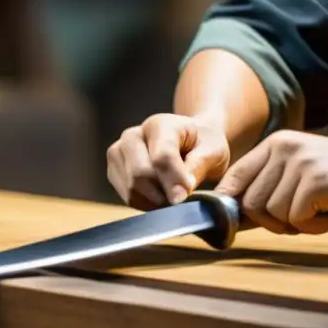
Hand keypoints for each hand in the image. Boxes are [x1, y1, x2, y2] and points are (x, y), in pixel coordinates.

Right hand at [107, 113, 230, 210]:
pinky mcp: (114, 171)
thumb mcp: (213, 150)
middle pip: (140, 174)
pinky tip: (162, 196)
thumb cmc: (204, 144)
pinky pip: (127, 197)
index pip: (161, 156)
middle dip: (163, 192)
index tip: (184, 197)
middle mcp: (133, 135)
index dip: (173, 180)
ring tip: (174, 195)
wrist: (191, 141)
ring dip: (155, 200)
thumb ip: (198, 167)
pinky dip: (146, 203)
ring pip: (131, 188)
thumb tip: (179, 194)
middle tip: (183, 198)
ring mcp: (119, 152)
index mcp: (160, 124)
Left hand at [214, 130, 327, 235]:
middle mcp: (283, 148)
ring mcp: (300, 163)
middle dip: (271, 223)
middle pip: (251, 203)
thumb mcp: (299, 172)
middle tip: (300, 220)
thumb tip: (232, 217)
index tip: (238, 223)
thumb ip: (270, 186)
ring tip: (320, 213)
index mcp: (276, 144)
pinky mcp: (315, 181)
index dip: (231, 205)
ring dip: (297, 225)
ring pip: (273, 214)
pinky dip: (314, 227)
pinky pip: (297, 219)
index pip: (235, 176)